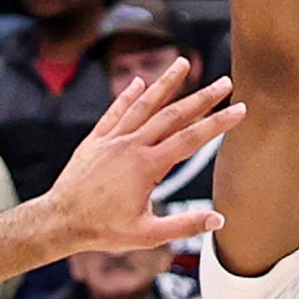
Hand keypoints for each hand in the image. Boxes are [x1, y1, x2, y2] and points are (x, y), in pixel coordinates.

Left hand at [35, 57, 241, 257]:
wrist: (60, 220)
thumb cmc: (102, 230)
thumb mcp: (147, 235)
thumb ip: (183, 226)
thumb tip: (218, 220)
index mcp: (147, 167)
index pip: (191, 139)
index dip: (218, 123)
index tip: (239, 109)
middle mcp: (131, 146)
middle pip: (173, 115)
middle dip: (202, 97)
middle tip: (224, 82)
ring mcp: (112, 139)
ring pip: (144, 105)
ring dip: (165, 83)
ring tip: (182, 63)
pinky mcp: (95, 140)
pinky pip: (114, 112)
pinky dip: (127, 95)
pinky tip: (139, 82)